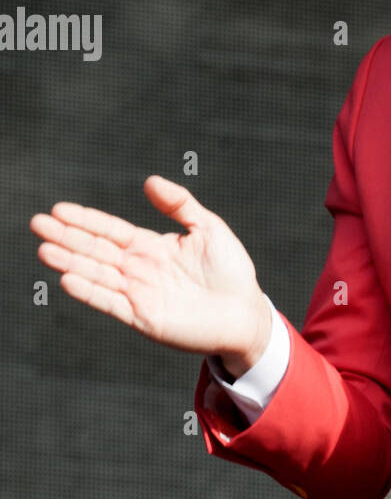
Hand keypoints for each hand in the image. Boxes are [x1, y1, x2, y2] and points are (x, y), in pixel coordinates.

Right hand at [29, 175, 270, 371]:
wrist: (246, 314)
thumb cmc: (231, 271)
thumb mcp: (208, 228)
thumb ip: (179, 204)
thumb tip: (149, 180)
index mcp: (152, 247)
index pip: (111, 230)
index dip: (86, 220)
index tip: (59, 209)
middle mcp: (139, 269)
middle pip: (96, 250)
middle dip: (67, 237)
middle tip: (37, 223)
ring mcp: (139, 294)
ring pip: (97, 274)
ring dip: (70, 263)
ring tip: (43, 250)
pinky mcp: (144, 317)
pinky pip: (111, 303)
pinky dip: (90, 292)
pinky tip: (69, 280)